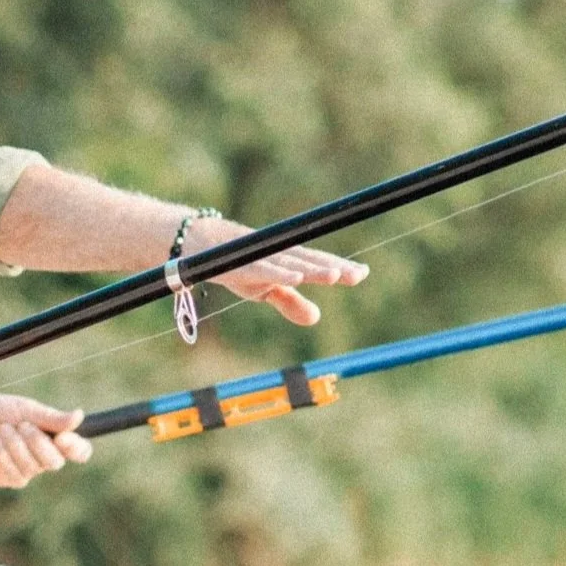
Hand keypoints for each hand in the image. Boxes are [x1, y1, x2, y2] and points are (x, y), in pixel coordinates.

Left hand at [0, 394, 93, 489]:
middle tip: (21, 425)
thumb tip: (79, 416)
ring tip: (1, 429)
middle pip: (55, 462)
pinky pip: (13, 472)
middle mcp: (45, 458)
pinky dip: (1, 454)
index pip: (80, 451)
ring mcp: (28, 471)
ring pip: (32, 467)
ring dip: (15, 444)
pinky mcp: (9, 479)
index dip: (76, 447)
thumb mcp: (26, 410)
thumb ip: (51, 418)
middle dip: (37, 442)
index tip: (62, 437)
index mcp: (55, 439)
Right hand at [183, 215, 366, 325]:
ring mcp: (263, 259)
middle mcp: (280, 256)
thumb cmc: (239, 267)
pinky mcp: (244, 266)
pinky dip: (281, 273)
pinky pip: (265, 270)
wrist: (202, 249)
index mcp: (289, 262)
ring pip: (293, 264)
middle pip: (312, 261)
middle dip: (335, 267)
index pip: (319, 264)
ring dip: (314, 270)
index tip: (363, 272)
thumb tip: (316, 317)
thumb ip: (291, 303)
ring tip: (336, 275)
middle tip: (359, 274)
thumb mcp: (266, 291)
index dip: (341, 267)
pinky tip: (297, 277)